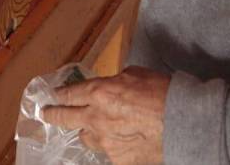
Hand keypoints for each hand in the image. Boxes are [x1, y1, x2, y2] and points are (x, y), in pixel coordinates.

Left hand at [43, 67, 169, 164]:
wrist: (182, 121)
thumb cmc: (162, 92)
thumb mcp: (135, 74)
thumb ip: (116, 81)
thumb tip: (112, 86)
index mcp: (99, 92)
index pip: (69, 94)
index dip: (59, 94)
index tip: (54, 95)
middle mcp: (96, 118)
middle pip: (64, 118)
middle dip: (53, 115)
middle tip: (47, 114)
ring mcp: (105, 142)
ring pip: (86, 138)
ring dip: (88, 132)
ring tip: (95, 130)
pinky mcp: (118, 159)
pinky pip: (110, 153)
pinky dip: (115, 147)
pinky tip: (126, 143)